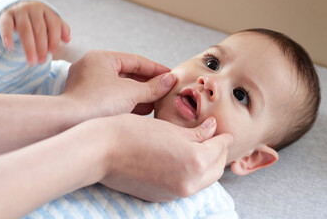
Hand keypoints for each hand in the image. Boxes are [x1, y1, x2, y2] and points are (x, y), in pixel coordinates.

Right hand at [0, 0, 69, 64]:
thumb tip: (67, 40)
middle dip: (42, 48)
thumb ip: (61, 30)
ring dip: (29, 48)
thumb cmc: (39, 19)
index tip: (51, 52)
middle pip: (40, 30)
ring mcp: (19, 11)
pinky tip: (10, 47)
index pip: (54, 26)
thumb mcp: (50, 22)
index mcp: (47, 11)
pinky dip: (8, 37)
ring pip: (25, 30)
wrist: (18, 8)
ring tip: (31, 62)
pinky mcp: (6, 15)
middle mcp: (34, 9)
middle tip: (41, 61)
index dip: (54, 40)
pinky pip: (6, 26)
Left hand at [62, 50, 175, 117]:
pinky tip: (143, 109)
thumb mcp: (131, 92)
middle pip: (128, 74)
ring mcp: (89, 85)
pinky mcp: (88, 101)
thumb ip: (152, 87)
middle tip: (166, 89)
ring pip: (121, 87)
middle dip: (148, 83)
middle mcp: (93, 68)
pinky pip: (113, 97)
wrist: (68, 124)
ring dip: (140, 94)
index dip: (156, 69)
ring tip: (158, 100)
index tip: (171, 75)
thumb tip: (170, 80)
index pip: (136, 61)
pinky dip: (128, 102)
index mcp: (101, 58)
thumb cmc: (97, 103)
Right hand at [95, 114, 233, 201]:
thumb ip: (196, 133)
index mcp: (195, 162)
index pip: (218, 149)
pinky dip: (193, 174)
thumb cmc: (132, 133)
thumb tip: (213, 129)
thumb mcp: (169, 128)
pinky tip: (186, 161)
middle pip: (215, 169)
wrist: (101, 152)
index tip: (225, 133)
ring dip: (208, 166)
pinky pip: (187, 186)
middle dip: (219, 154)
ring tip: (204, 150)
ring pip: (203, 180)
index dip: (223, 139)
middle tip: (217, 140)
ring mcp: (175, 193)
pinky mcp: (162, 197)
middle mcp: (189, 183)